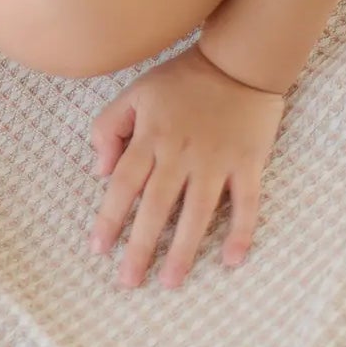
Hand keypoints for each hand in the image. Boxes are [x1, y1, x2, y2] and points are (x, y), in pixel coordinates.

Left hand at [87, 43, 284, 287]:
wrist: (236, 63)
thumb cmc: (179, 82)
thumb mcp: (133, 94)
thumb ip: (108, 129)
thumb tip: (99, 171)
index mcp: (149, 138)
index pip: (122, 185)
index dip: (109, 219)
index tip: (98, 250)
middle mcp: (179, 154)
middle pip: (155, 207)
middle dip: (140, 247)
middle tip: (128, 282)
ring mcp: (215, 161)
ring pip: (197, 214)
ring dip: (183, 250)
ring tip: (171, 283)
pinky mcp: (247, 164)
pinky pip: (245, 204)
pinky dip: (240, 232)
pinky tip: (230, 260)